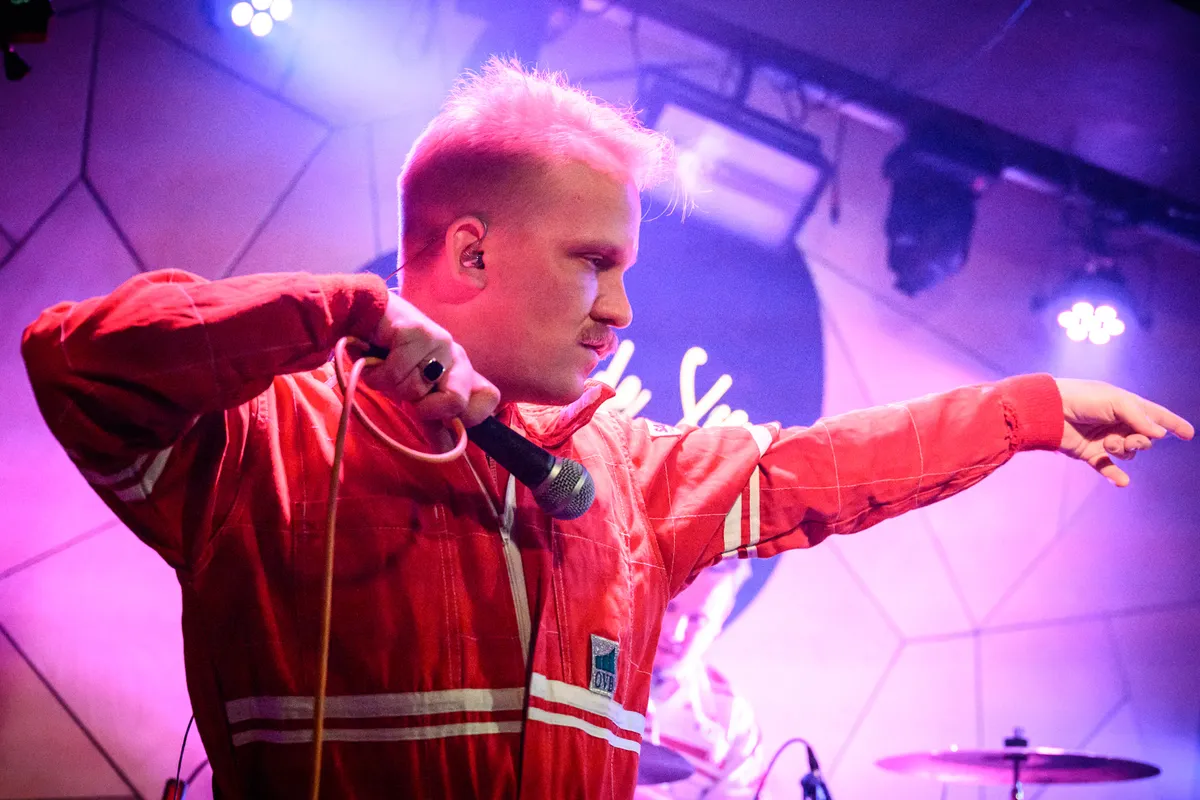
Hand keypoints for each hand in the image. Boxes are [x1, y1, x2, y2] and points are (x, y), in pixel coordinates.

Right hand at [362, 292, 499, 427]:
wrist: (364, 319)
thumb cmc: (390, 359)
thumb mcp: (414, 396)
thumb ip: (433, 422)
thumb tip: (449, 450)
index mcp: (462, 372)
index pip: (489, 398)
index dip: (471, 416)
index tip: (444, 418)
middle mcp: (457, 356)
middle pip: (456, 402)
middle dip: (424, 407)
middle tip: (406, 393)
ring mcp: (441, 342)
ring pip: (416, 390)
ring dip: (391, 386)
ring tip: (385, 368)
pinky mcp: (418, 331)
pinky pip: (394, 374)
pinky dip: (377, 374)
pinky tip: (375, 358)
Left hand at [1056, 378, 1193, 486]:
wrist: (1049, 410)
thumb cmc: (1082, 398)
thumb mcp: (1116, 401)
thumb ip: (1140, 417)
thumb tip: (1159, 435)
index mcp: (1126, 406)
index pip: (1156, 416)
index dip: (1173, 423)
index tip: (1189, 433)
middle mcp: (1117, 423)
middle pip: (1144, 439)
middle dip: (1141, 441)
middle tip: (1129, 438)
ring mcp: (1104, 439)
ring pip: (1128, 453)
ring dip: (1124, 451)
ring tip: (1109, 443)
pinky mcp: (1089, 453)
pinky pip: (1108, 468)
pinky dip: (1115, 475)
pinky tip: (1123, 482)